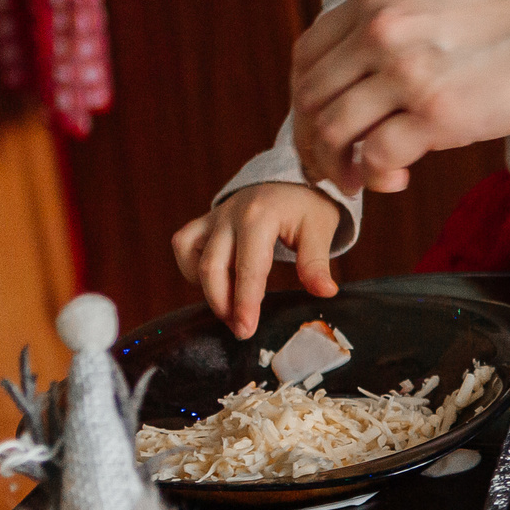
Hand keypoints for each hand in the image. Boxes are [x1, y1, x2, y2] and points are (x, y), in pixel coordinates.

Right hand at [172, 184, 341, 340]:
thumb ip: (317, 263)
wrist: (291, 180)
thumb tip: (326, 292)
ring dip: (207, 289)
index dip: (245, 303)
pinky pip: (184, 245)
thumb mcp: (320, 229)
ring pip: (192, 257)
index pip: (249, 268)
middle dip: (223, 304)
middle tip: (241, 330)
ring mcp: (214, 217)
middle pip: (212, 267)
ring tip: (231, 311)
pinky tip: (214, 283)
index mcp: (260, 218)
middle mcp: (229, 215)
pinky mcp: (205, 221)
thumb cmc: (307, 207)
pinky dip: (191, 268)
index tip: (246, 330)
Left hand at [291, 0, 509, 195]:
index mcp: (378, 0)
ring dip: (339, 166)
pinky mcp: (439, 114)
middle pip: (311, 97)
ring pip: (334, 130)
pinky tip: (398, 180)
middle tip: (334, 168)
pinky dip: (377, 176)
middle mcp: (380, 32)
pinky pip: (378, 156)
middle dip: (313, 143)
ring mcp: (406, 73)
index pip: (308, 56)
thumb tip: (378, 73)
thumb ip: (399, 24)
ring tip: (360, 181)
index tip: (319, 128)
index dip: (305, 101)